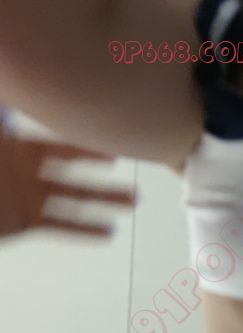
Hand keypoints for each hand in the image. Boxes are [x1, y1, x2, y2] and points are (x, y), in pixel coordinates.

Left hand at [0, 124, 134, 239]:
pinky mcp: (27, 221)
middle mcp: (32, 172)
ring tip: (132, 205)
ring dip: (106, 203)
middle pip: (79, 176)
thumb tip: (26, 95)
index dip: (92, 148)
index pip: (66, 146)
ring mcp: (31, 198)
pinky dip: (86, 231)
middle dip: (108, 181)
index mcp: (22, 146)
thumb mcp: (0, 131)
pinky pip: (63, 227)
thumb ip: (12, 115)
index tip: (118, 149)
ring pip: (77, 201)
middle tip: (135, 183)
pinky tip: (108, 234)